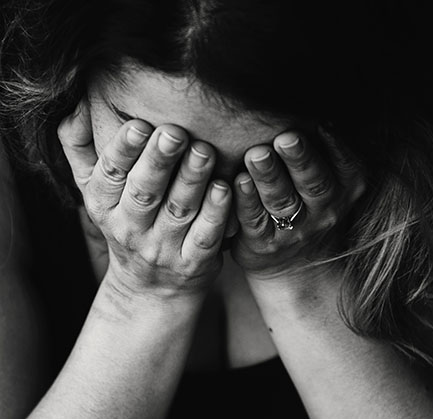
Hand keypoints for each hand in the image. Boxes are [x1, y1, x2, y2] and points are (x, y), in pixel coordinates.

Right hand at [58, 100, 230, 298]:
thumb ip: (80, 147)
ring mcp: (162, 248)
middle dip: (159, 161)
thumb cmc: (126, 221)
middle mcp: (130, 228)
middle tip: (176, 132)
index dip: (123, 150)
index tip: (139, 124)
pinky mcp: (193, 263)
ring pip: (178, 211)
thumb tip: (75, 103)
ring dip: (192, 180)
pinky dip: (216, 213)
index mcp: (103, 205)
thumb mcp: (95, 190)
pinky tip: (225, 188)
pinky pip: (205, 236)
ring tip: (205, 151)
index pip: (110, 175)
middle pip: (145, 192)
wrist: (151, 288)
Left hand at [231, 127, 364, 280]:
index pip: (343, 163)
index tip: (321, 122)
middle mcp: (326, 209)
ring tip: (256, 155)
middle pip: (313, 182)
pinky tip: (235, 182)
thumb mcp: (331, 177)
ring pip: (282, 201)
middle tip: (285, 137)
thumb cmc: (310, 202)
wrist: (298, 263)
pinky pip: (254, 220)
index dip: (333, 144)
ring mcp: (296, 229)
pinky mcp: (264, 243)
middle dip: (299, 159)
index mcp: (347, 186)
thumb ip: (323, 145)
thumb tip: (310, 91)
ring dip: (269, 177)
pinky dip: (245, 201)